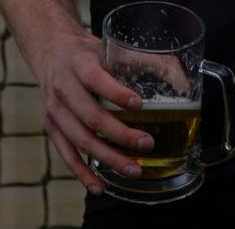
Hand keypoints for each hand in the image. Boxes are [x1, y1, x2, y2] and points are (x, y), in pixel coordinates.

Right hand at [33, 23, 154, 196]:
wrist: (52, 51)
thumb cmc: (89, 53)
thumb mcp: (112, 47)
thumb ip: (147, 60)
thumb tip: (184, 81)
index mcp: (80, 63)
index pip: (96, 80)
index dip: (117, 94)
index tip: (140, 105)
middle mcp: (64, 87)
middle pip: (92, 117)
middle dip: (121, 134)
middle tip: (147, 143)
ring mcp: (55, 110)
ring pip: (81, 140)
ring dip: (108, 157)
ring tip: (134, 169)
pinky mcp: (51, 127)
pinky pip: (66, 154)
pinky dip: (82, 173)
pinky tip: (99, 186)